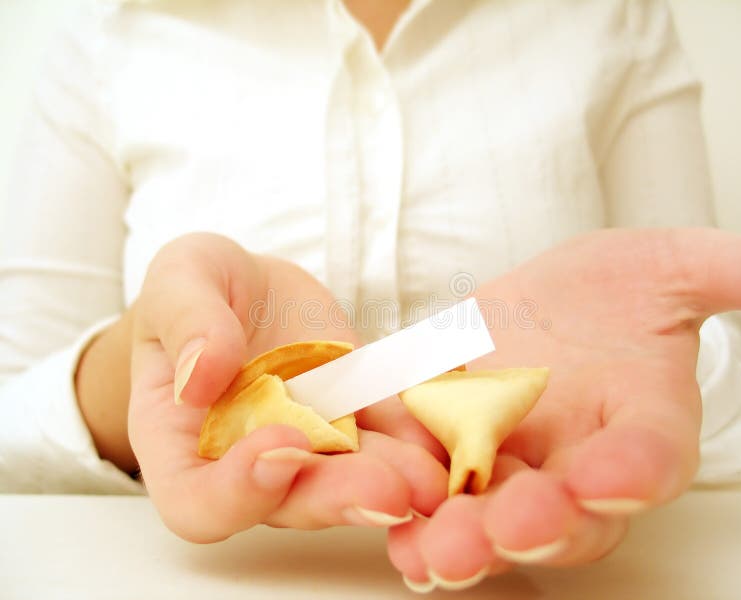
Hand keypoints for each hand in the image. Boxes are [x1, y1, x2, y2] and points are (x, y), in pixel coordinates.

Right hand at [127, 233, 447, 541]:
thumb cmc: (197, 289)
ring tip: (437, 476)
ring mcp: (314, 442)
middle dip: (340, 498)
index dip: (236, 493)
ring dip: (397, 479)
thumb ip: (186, 321)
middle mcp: (252, 460)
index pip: (198, 502)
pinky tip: (458, 427)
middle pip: (291, 502)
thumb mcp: (179, 280)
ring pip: (353, 474)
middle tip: (390, 491)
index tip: (277, 448)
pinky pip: (395, 431)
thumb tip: (198, 376)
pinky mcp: (361, 415)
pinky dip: (425, 434)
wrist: (249, 288)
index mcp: (185, 445)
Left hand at [387, 228, 740, 590]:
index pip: (647, 457)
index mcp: (638, 426)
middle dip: (540, 525)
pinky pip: (427, 498)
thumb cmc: (609, 296)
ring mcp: (505, 470)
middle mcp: (574, 466)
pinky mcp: (443, 457)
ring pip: (488, 522)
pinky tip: (387, 524)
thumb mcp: (670, 268)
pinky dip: (407, 515)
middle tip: (513, 528)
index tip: (617, 478)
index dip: (635, 472)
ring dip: (463, 543)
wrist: (537, 313)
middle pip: (566, 517)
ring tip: (436, 552)